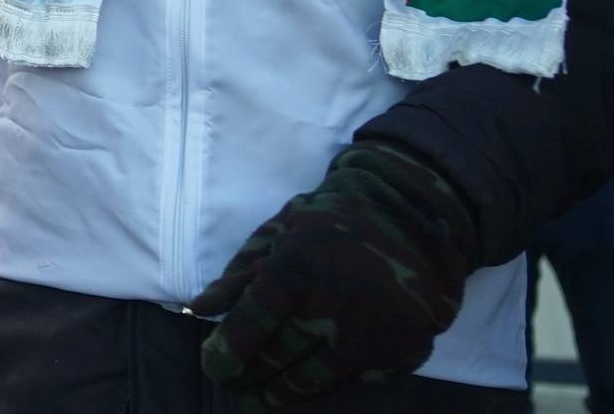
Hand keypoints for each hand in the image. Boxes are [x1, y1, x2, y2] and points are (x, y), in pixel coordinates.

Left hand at [189, 142, 476, 409]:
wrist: (414, 216)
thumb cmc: (334, 221)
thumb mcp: (279, 232)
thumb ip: (240, 274)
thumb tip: (199, 310)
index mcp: (301, 264)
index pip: (256, 320)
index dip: (230, 349)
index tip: (214, 368)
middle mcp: (339, 302)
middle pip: (281, 355)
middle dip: (249, 376)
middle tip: (231, 387)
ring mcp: (375, 331)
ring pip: (316, 379)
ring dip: (281, 392)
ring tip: (259, 398)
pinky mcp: (403, 350)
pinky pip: (355, 380)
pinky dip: (329, 383)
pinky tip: (307, 383)